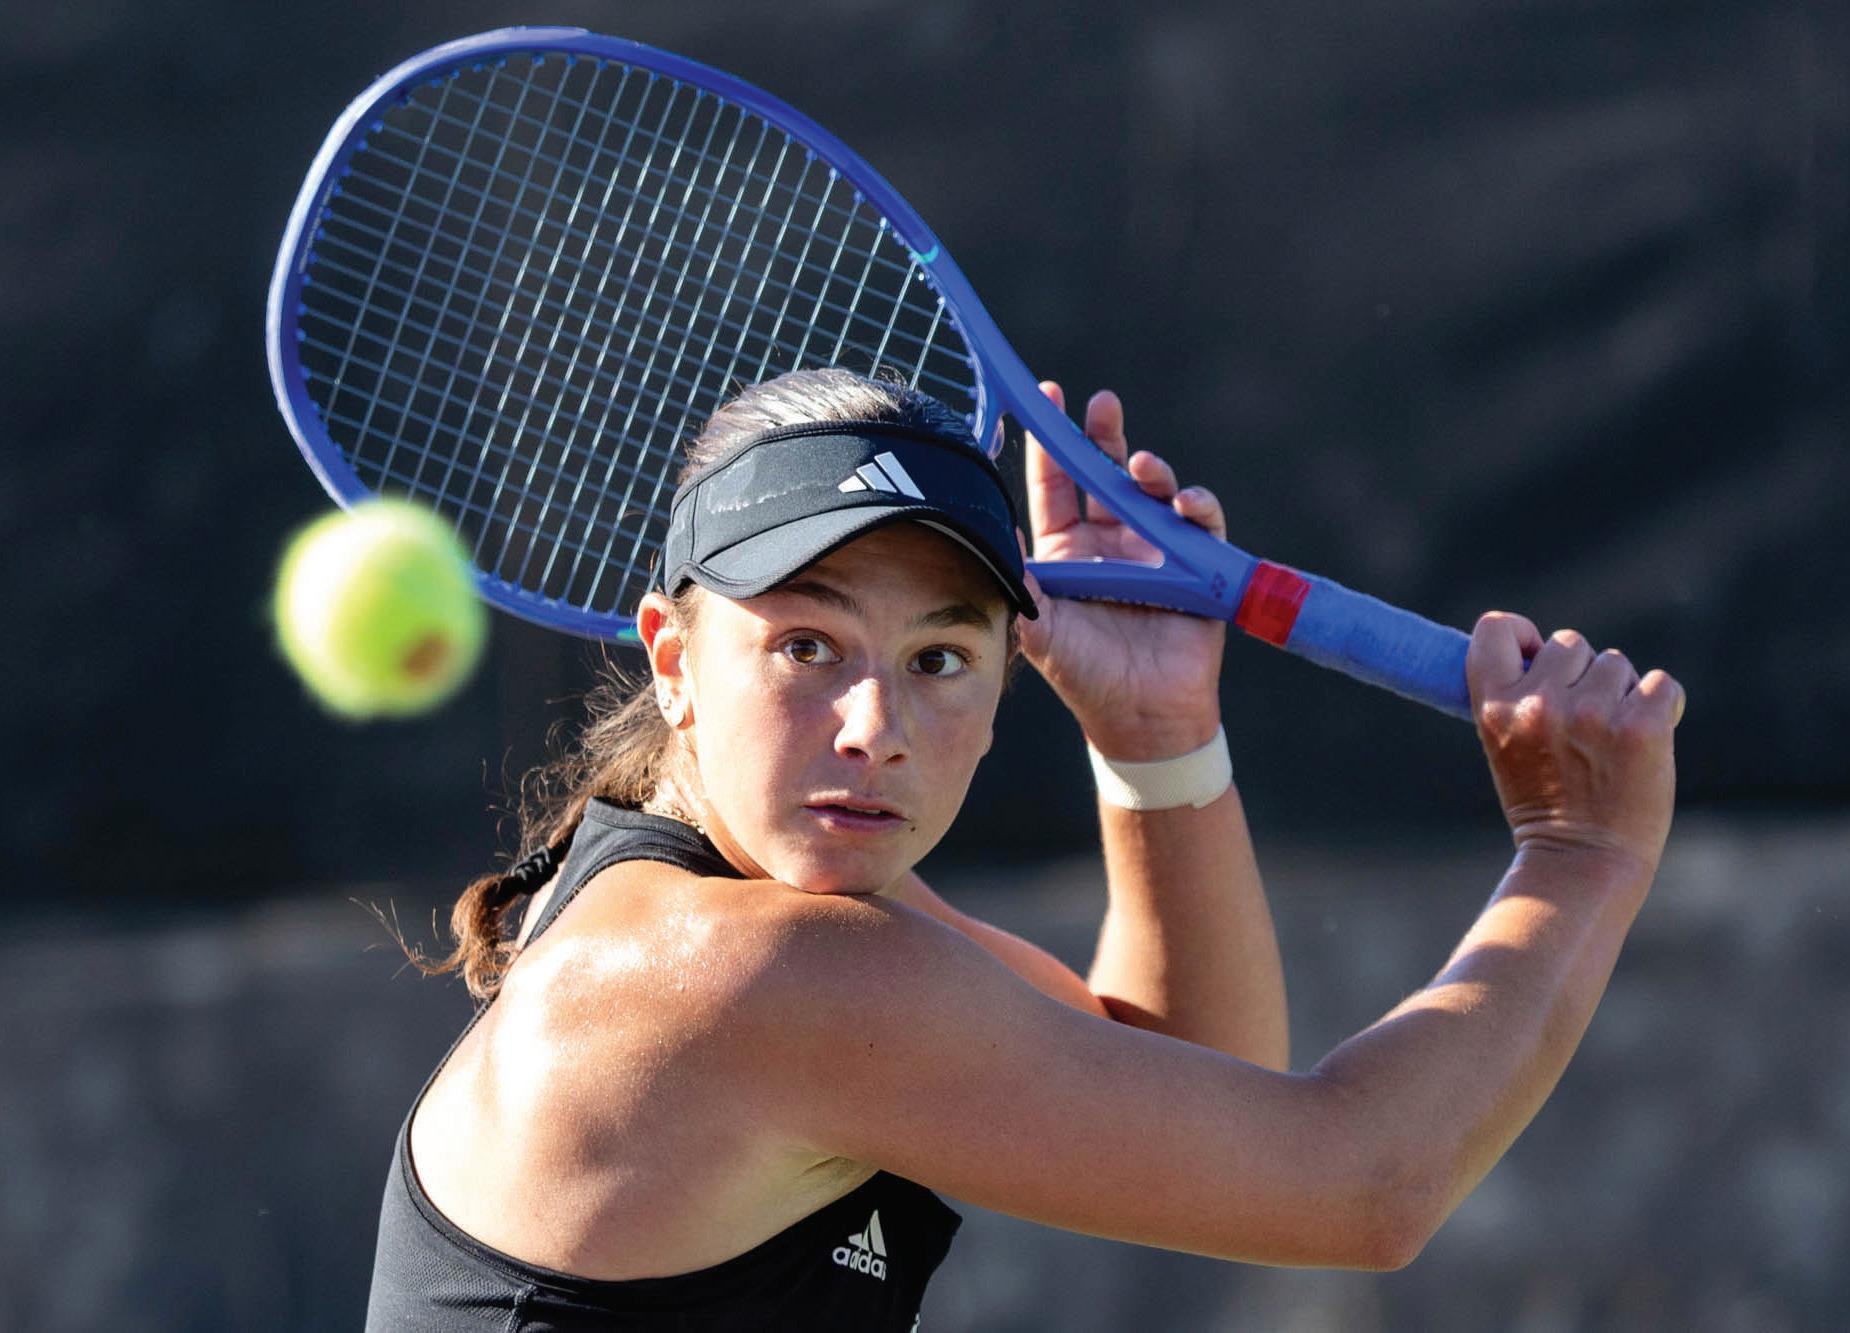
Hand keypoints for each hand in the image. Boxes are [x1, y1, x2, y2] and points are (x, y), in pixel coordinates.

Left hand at [1018, 383, 1226, 759]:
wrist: (1141, 719)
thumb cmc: (1085, 675)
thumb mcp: (1040, 629)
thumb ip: (1016, 584)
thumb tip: (984, 535)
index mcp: (1068, 549)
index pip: (1056, 485)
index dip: (1050, 443)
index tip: (1046, 399)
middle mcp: (1111, 541)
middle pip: (1106, 472)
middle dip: (1103, 434)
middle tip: (1100, 403)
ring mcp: (1157, 549)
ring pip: (1154, 491)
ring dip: (1151, 471)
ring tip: (1142, 467)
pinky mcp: (1198, 565)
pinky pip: (1202, 523)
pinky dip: (1197, 507)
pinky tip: (1186, 503)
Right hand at [1467, 611, 1683, 872]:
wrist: (1583, 861)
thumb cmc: (1545, 804)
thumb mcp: (1505, 745)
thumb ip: (1519, 696)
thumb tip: (1547, 648)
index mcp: (1495, 707)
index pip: (1496, 627)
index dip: (1520, 635)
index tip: (1534, 657)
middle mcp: (1539, 704)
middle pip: (1569, 642)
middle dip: (1581, 674)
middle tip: (1582, 724)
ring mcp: (1591, 714)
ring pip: (1616, 664)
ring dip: (1620, 693)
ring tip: (1611, 740)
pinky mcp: (1641, 727)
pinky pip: (1660, 684)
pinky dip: (1660, 707)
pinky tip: (1645, 741)